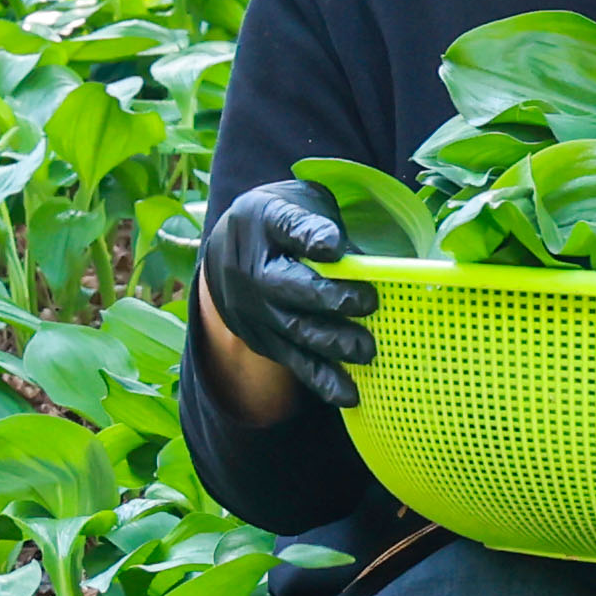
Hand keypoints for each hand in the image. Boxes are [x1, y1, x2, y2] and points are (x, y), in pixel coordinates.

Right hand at [199, 182, 377, 412]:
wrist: (226, 248)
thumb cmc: (279, 222)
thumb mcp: (297, 203)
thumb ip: (322, 223)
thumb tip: (352, 255)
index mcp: (264, 223)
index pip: (287, 227)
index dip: (310, 236)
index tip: (333, 246)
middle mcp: (251, 270)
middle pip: (288, 287)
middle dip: (329, 298)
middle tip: (368, 302)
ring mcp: (255, 310)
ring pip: (294, 329)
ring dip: (333, 342)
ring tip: (366, 350)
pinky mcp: (264, 340)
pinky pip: (294, 361)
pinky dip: (322, 379)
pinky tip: (349, 393)